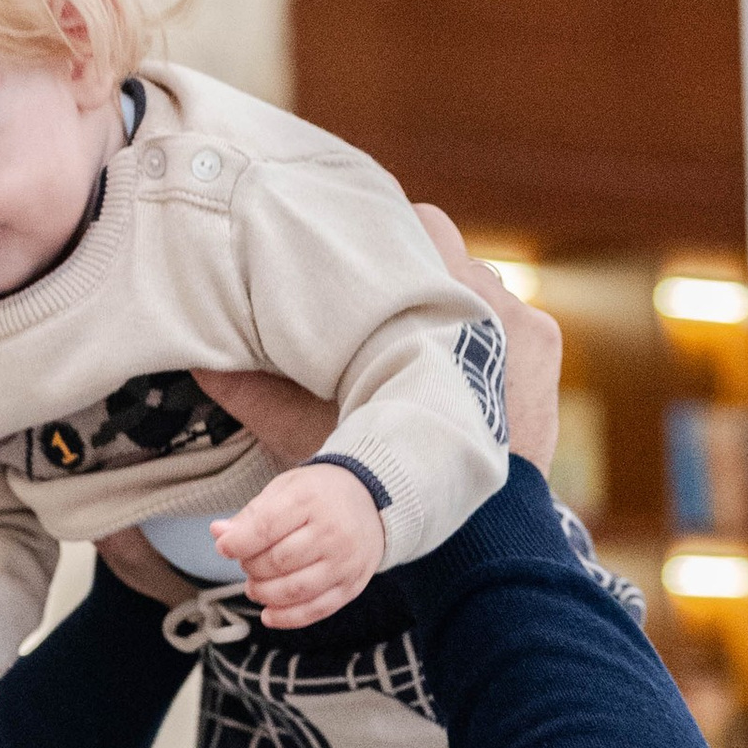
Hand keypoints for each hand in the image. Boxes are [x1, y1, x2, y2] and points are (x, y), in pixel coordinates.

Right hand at [190, 209, 562, 479]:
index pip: (418, 223)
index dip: (385, 232)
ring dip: (452, 301)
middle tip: (381, 296)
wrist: (481, 524)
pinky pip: (512, 315)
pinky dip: (486, 331)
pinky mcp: (545, 345)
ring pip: (479, 284)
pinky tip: (459, 359)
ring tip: (419, 332)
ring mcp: (524, 319)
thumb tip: (202, 362)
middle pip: (447, 251)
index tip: (359, 251)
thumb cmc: (391, 472)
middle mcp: (490, 295)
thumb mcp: (312, 432)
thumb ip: (257, 393)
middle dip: (417, 268)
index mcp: (437, 298)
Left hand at [212, 460, 386, 629]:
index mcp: (310, 500)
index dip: (238, 543)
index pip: (266, 527)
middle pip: (277, 562)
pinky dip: (287, 618)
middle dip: (251, 567)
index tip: (224, 548)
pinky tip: (269, 614)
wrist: (373, 502)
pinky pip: (316, 610)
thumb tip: (218, 534)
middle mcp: (332, 532)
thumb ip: (252, 515)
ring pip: (294, 590)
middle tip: (246, 563)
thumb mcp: (285, 489)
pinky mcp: (352, 585)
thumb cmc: (320, 495)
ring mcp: (345, 562)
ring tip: (254, 587)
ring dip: (264, 594)